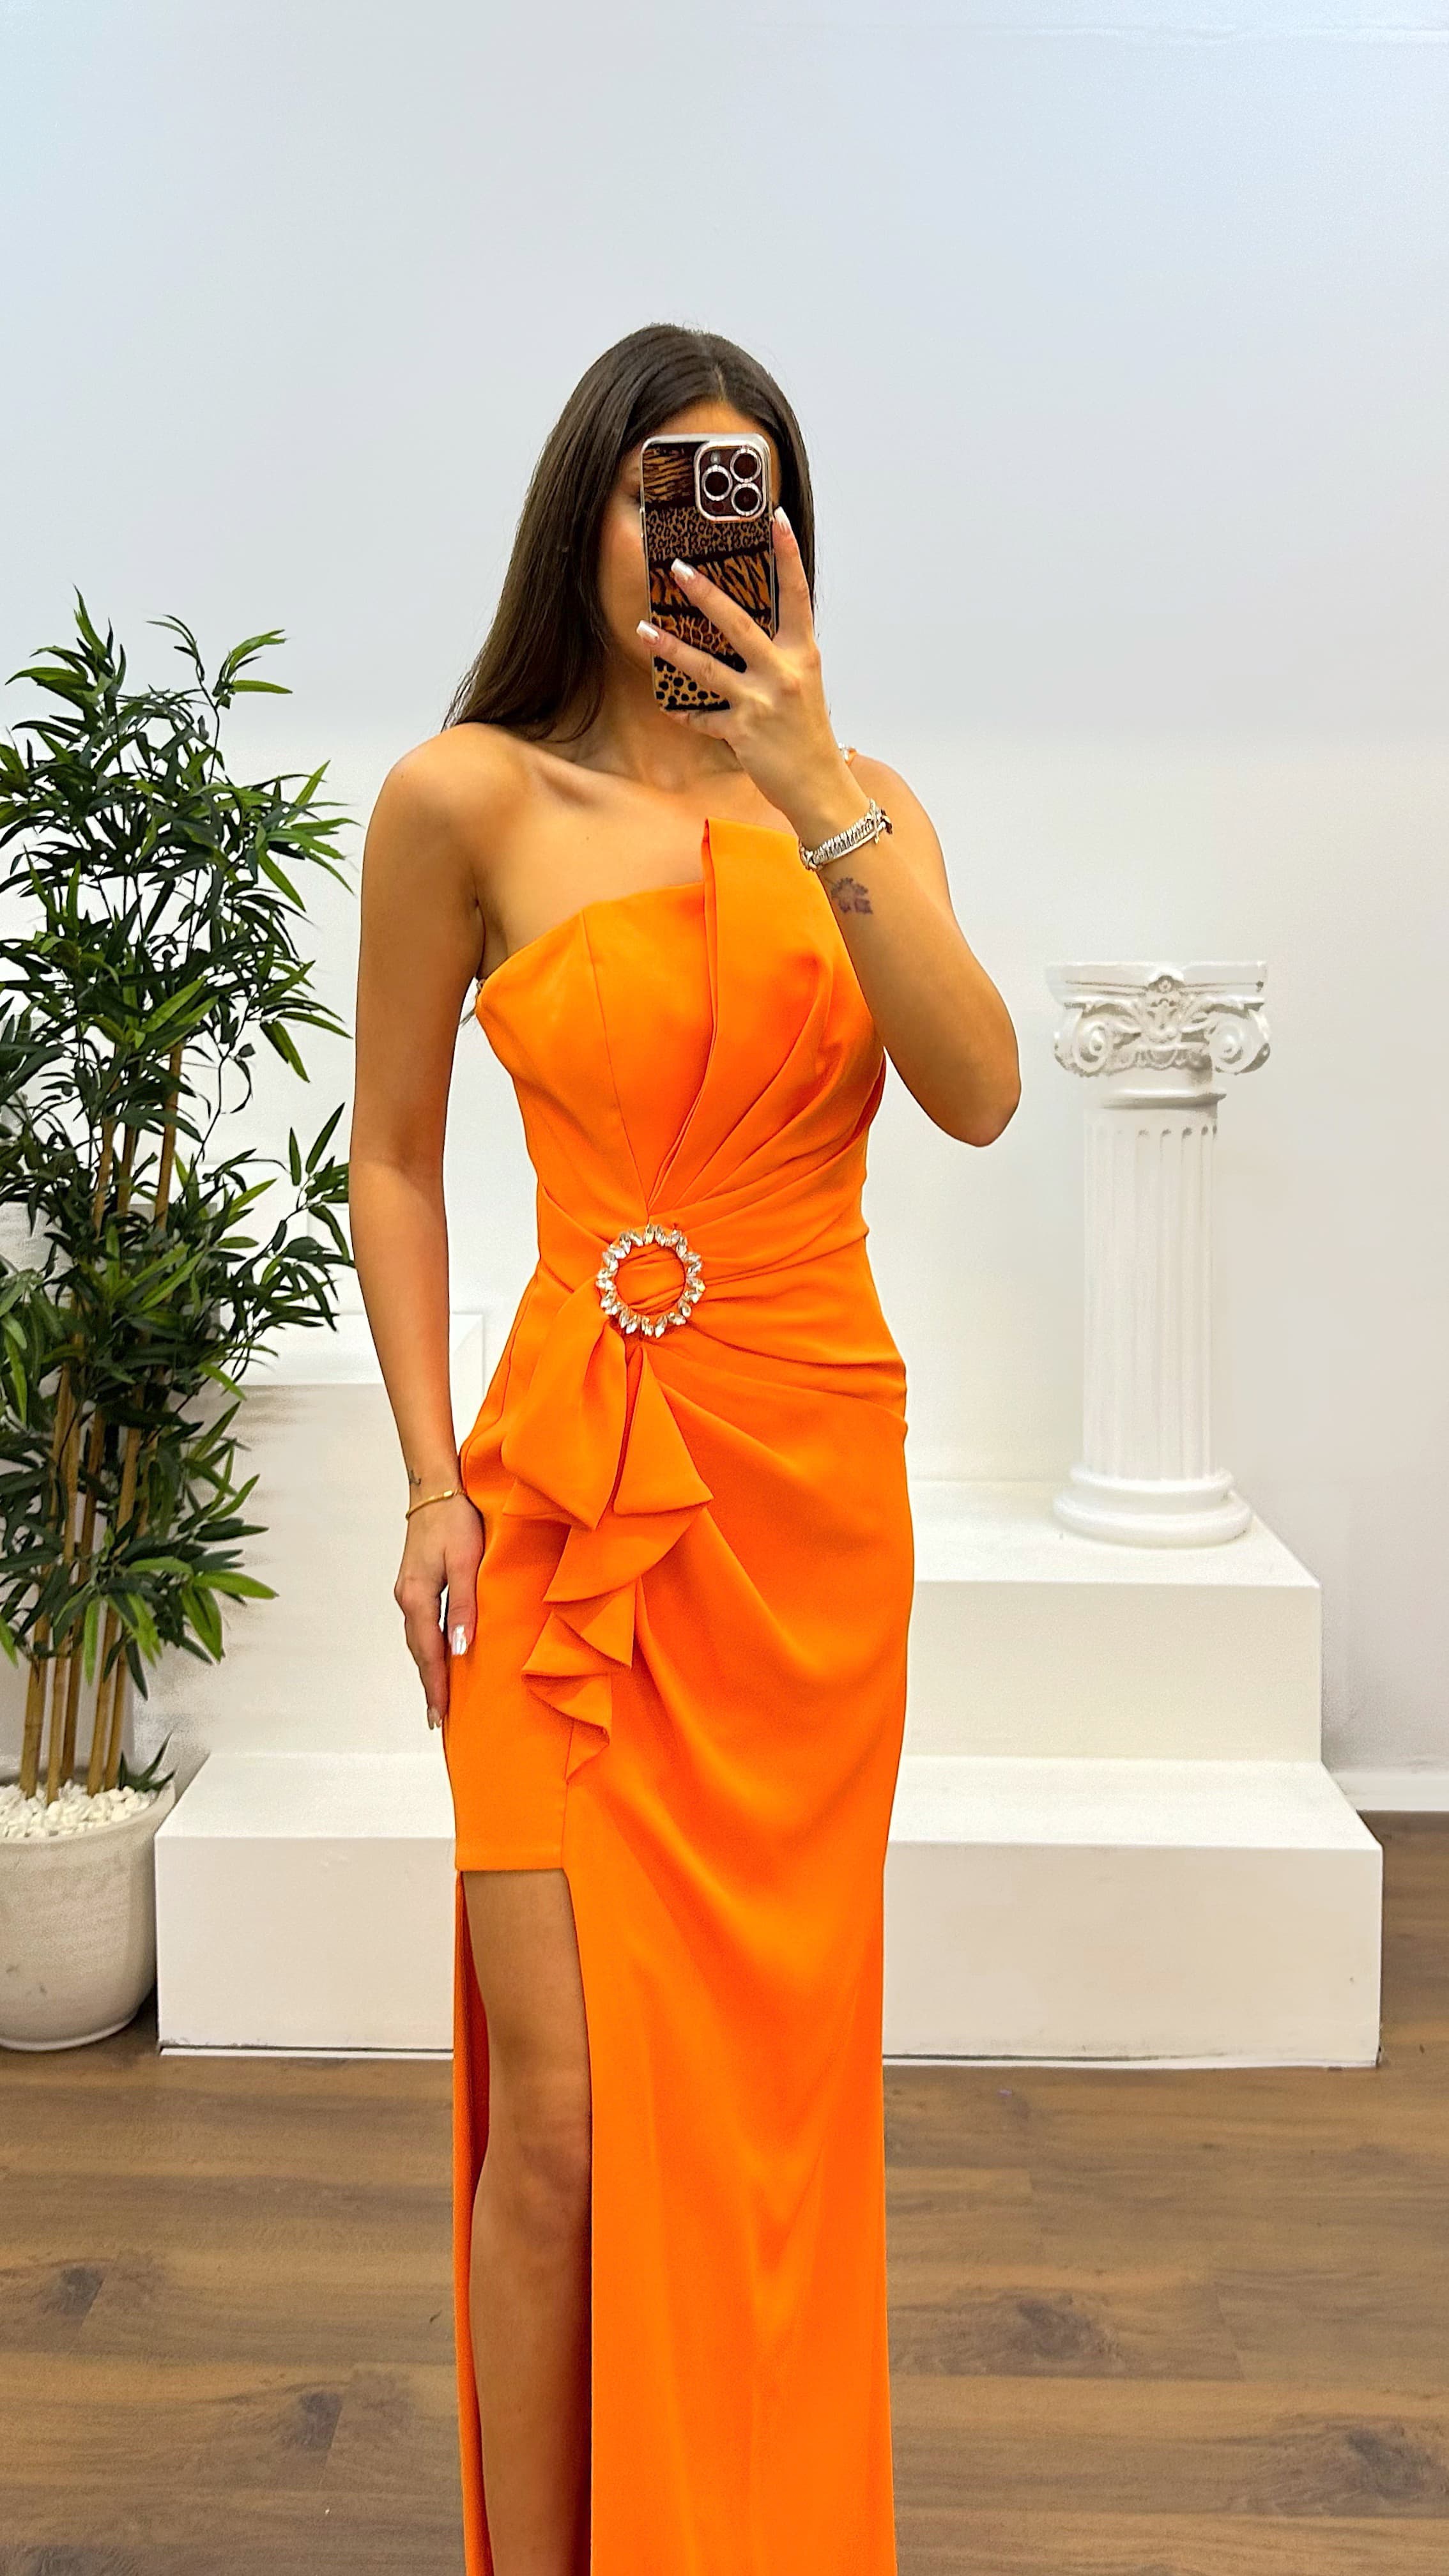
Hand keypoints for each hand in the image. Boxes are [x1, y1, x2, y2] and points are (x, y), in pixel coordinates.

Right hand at [393, 1491, 484, 1731]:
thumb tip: (460, 1649)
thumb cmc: (456, 1520)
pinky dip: (427, 1646)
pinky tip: (438, 1655)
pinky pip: (420, 1625)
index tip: (440, 1717)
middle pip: (418, 1652)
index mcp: (418, 1597)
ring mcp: (407, 1591)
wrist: (435, 1488)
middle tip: (438, 1719)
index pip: (428, 1653)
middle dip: (429, 1685)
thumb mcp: (467, 1562)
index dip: (436, 1686)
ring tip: (438, 1696)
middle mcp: (407, 1598)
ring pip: (417, 1639)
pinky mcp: (414, 1583)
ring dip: (427, 1668)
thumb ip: (465, 1606)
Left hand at [637, 510, 869, 848]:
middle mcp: (784, 674)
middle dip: (706, 594)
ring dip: (672, 648)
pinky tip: (667, 705)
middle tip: (679, 568)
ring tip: (644, 629)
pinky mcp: (743, 733)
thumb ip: (780, 656)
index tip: (776, 519)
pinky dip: (686, 713)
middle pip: (740, 624)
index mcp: (804, 656)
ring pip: (708, 668)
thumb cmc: (809, 734)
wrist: (820, 786)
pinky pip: (703, 718)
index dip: (789, 556)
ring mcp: (762, 703)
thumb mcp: (804, 686)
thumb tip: (748, 629)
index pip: (798, 596)